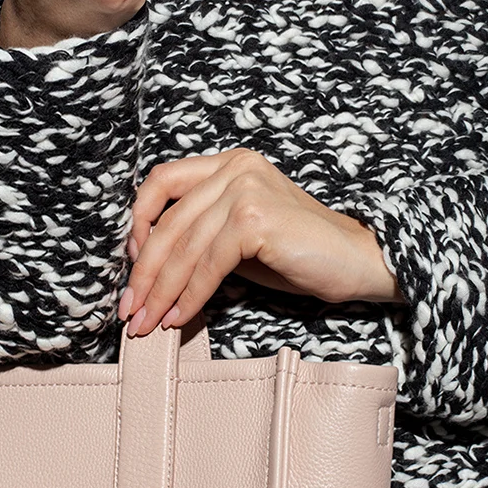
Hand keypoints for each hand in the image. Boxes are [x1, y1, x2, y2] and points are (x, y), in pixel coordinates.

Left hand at [118, 148, 404, 335]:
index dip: (138, 224)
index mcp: (229, 164)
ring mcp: (245, 188)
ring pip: (183, 247)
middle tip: (130, 310)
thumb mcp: (239, 238)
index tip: (130, 266)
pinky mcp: (255, 218)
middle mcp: (235, 168)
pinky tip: (181, 318)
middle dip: (143, 272)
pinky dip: (190, 296)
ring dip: (160, 291)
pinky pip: (208, 265)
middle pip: (168, 222)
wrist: (358, 262)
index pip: (163, 182)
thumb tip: (148, 269)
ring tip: (148, 323)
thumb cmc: (300, 254)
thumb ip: (200, 237)